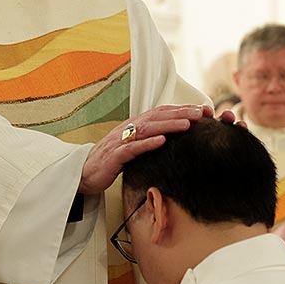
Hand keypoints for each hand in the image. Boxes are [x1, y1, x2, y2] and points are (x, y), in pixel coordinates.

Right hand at [78, 105, 213, 194]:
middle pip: (157, 116)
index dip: (181, 109)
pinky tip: (162, 141)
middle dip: (180, 113)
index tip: (202, 110)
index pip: (160, 113)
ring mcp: (120, 142)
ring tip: (187, 124)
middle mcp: (127, 129)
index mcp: (133, 126)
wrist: (82, 174)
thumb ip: (147, 140)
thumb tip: (171, 138)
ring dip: (168, 125)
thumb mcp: (131, 148)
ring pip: (147, 129)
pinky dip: (147, 143)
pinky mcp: (113, 156)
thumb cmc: (108, 161)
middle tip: (201, 113)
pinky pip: (132, 148)